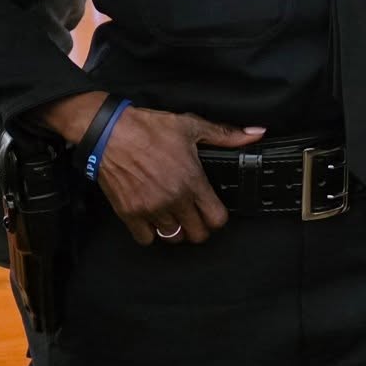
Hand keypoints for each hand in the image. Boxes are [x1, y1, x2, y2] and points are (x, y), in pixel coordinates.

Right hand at [41, 94, 262, 246]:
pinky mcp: (129, 213)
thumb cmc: (150, 129)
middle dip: (200, 227)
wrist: (109, 133)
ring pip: (173, 238)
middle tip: (196, 216)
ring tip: (176, 217)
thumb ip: (226, 135)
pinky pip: (146, 239)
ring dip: (177, 231)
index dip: (219, 217)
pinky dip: (151, 233)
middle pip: (197, 234)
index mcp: (192, 180)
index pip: (216, 218)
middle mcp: (174, 199)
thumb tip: (256, 134)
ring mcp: (150, 209)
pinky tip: (154, 220)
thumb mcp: (192, 126)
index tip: (215, 210)